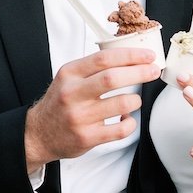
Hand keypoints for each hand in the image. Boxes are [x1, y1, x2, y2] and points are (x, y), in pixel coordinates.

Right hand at [25, 47, 160, 168]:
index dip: (131, 55)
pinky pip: (120, 130)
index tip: (148, 55)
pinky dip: (130, 123)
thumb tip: (130, 58)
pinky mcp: (87, 137)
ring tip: (134, 100)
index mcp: (70, 74)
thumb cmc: (60, 103)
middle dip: (140, 73)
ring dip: (135, 100)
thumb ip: (94, 68)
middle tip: (153, 71)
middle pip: (113, 78)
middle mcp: (72, 94)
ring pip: (122, 104)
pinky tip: (126, 118)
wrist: (39, 133)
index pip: (104, 58)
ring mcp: (79, 117)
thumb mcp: (69, 78)